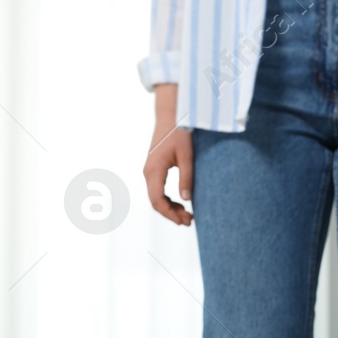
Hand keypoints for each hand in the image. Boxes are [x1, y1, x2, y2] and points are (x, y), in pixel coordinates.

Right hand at [143, 84, 192, 225]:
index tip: (184, 221)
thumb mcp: (186, 156)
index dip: (170, 214)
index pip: (157, 200)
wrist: (171, 115)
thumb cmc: (180, 133)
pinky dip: (168, 200)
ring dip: (170, 208)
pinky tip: (181, 203)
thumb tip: (187, 200)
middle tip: (190, 220)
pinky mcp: (153, 169)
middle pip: (156, 202)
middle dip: (171, 214)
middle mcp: (148, 172)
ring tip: (187, 214)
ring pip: (156, 197)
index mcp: (154, 170)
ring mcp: (149, 171)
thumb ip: (186, 178)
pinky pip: (157, 190)